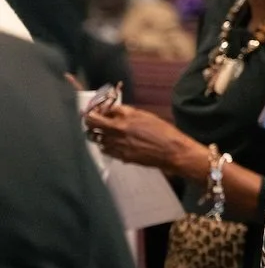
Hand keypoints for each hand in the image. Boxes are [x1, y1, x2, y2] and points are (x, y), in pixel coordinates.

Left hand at [85, 103, 203, 177]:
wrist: (171, 151)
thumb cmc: (162, 131)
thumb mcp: (144, 115)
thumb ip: (126, 112)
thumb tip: (112, 110)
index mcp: (122, 121)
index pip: (97, 115)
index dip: (94, 111)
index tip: (95, 110)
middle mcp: (116, 135)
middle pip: (92, 127)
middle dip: (90, 122)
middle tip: (95, 119)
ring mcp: (117, 147)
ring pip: (97, 140)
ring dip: (99, 134)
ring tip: (107, 131)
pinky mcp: (122, 157)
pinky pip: (106, 150)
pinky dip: (107, 145)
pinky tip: (116, 142)